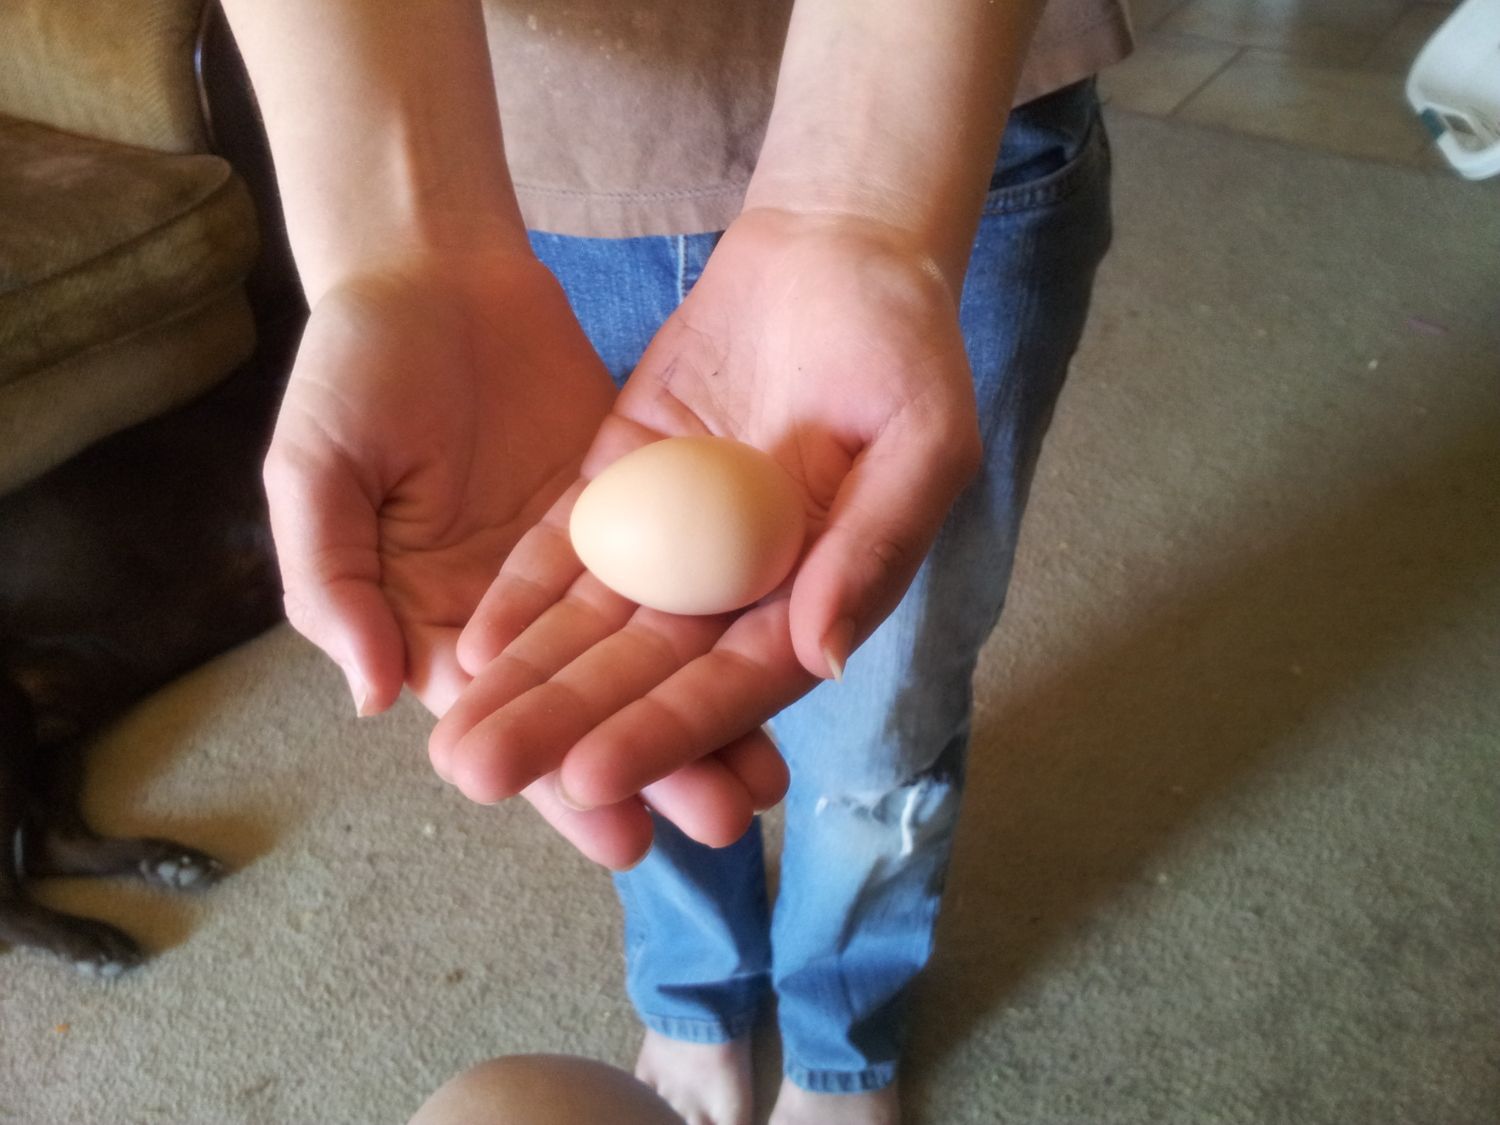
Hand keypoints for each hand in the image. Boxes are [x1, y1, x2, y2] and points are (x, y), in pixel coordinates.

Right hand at [265, 249, 786, 867]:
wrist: (430, 269)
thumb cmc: (353, 368)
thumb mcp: (315, 468)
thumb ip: (332, 581)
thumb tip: (371, 697)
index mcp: (434, 621)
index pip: (509, 725)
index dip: (561, 786)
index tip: (625, 839)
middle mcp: (517, 611)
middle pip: (594, 705)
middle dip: (657, 767)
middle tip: (724, 821)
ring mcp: (585, 560)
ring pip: (649, 654)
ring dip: (705, 714)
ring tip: (767, 775)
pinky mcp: (635, 507)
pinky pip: (685, 574)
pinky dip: (724, 619)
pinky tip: (778, 662)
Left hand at [431, 208, 981, 829]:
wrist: (837, 246)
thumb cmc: (904, 341)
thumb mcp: (923, 434)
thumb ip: (878, 543)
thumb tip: (824, 656)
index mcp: (818, 593)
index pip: (734, 684)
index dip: (666, 733)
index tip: (591, 779)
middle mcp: (741, 585)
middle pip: (646, 672)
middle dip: (565, 726)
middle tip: (477, 775)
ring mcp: (678, 536)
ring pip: (596, 624)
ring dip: (528, 680)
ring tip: (455, 738)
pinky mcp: (627, 482)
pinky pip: (571, 547)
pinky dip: (523, 595)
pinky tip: (471, 642)